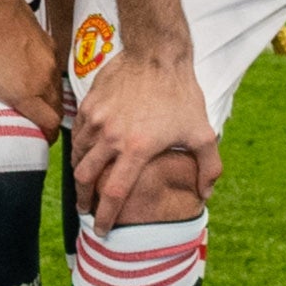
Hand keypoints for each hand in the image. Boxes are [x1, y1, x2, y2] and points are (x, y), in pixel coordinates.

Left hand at [0, 0, 63, 140]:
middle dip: (46, 119)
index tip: (37, 138)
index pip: (50, 123)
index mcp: (25, 92)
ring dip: (47, 98)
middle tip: (32, 123)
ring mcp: (48, 59)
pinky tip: (28, 74)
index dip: (46, 134)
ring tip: (30, 102)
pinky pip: (52, 67)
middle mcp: (43, 78)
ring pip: (55, 88)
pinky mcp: (47, 42)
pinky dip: (45, 76)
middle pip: (56, 109)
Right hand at [70, 44, 220, 231]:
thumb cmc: (181, 95)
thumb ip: (208, 168)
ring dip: (80, 174)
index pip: (114, 194)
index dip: (106, 216)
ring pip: (78, 156)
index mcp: (137, 150)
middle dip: (83, 200)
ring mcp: (95, 120)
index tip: (101, 231)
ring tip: (85, 183)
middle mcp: (111, 138)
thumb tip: (205, 195)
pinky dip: (80, 149)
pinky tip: (87, 153)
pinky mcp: (87, 105)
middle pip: (85, 178)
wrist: (155, 55)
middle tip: (87, 210)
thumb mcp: (204, 134)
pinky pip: (77, 134)